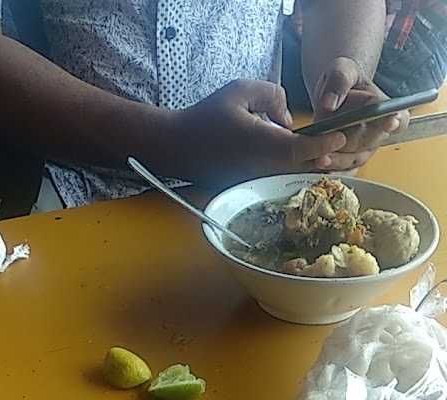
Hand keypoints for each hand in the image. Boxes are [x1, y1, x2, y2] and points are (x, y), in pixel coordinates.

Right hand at [161, 79, 346, 186]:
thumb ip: (272, 95)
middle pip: (303, 168)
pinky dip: (293, 175)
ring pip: (292, 178)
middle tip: (341, 149)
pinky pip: (278, 182)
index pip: (303, 148)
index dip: (325, 143)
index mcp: (262, 142)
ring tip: (328, 158)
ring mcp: (256, 182)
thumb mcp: (240, 90)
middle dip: (324, 159)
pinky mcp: (249, 189)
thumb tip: (288, 120)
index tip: (340, 135)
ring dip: (311, 169)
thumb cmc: (207, 116)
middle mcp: (262, 167)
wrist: (178, 147)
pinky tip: (302, 166)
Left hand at [313, 57, 409, 171]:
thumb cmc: (342, 80)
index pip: (398, 116)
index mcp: (384, 107)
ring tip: (320, 160)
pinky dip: (331, 172)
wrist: (331, 95)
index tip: (391, 122)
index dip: (395, 121)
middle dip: (353, 143)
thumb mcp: (341, 70)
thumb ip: (338, 82)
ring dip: (338, 162)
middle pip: (368, 141)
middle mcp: (378, 132)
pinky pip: (343, 171)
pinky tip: (318, 171)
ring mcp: (363, 149)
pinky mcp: (349, 161)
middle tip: (337, 141)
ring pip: (354, 160)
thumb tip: (329, 104)